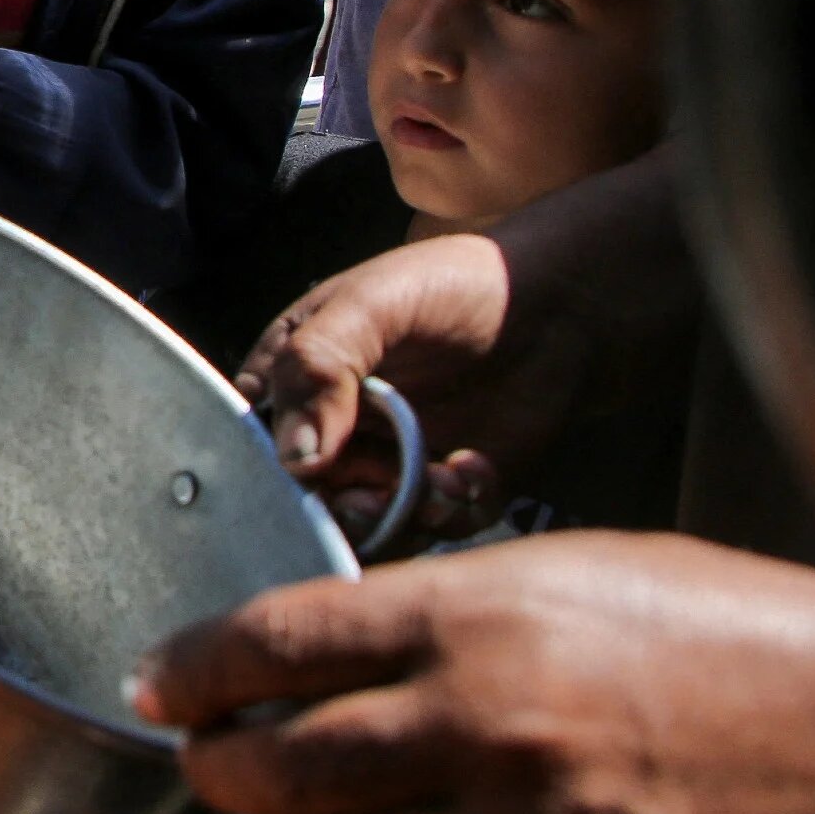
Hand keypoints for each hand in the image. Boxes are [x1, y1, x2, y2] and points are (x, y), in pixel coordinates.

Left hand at [133, 531, 814, 813]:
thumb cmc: (732, 633)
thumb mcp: (575, 574)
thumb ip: (443, 616)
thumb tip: (329, 653)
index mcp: (481, 615)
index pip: (276, 638)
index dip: (192, 664)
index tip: (159, 678)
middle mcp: (483, 722)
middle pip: (275, 765)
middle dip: (214, 765)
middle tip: (206, 752)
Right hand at [236, 149, 696, 535]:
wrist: (563, 305)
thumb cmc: (455, 285)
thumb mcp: (371, 303)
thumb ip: (320, 365)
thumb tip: (294, 459)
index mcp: (295, 379)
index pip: (251, 440)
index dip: (265, 468)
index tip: (302, 473)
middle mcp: (332, 430)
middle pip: (301, 497)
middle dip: (335, 504)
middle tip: (373, 491)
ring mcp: (385, 466)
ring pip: (362, 525)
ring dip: (397, 513)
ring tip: (440, 478)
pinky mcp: (441, 494)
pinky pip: (428, 529)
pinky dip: (449, 509)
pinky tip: (474, 470)